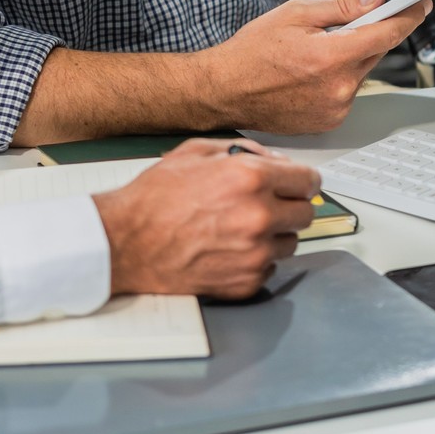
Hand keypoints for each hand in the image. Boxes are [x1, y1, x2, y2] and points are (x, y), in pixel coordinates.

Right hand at [92, 139, 318, 297]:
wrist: (125, 243)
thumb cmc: (154, 198)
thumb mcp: (197, 151)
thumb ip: (244, 151)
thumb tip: (276, 160)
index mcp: (251, 178)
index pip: (308, 180)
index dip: (302, 180)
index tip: (297, 184)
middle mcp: (259, 216)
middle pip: (306, 214)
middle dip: (290, 206)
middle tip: (268, 205)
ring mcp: (254, 254)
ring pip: (291, 243)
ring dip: (275, 235)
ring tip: (241, 229)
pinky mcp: (245, 282)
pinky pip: (270, 269)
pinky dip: (257, 260)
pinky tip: (230, 249)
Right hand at [196, 0, 431, 133]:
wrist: (225, 90)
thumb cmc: (252, 52)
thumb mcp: (296, 14)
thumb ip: (342, 7)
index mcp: (331, 56)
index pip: (386, 33)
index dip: (408, 17)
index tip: (421, 6)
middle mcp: (338, 87)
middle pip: (374, 53)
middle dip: (365, 36)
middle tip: (339, 27)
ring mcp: (334, 109)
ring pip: (360, 73)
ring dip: (349, 59)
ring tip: (311, 55)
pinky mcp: (328, 122)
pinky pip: (347, 93)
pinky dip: (338, 80)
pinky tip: (309, 75)